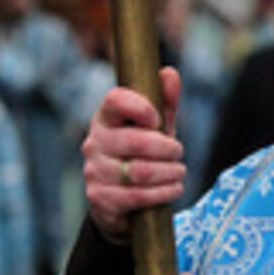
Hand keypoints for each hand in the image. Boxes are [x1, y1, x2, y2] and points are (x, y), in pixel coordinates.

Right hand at [82, 66, 184, 238]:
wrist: (123, 201)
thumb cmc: (142, 155)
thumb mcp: (157, 128)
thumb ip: (165, 101)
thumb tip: (169, 73)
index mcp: (106, 118)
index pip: (114, 100)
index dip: (140, 107)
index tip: (157, 119)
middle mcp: (94, 143)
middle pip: (136, 140)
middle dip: (167, 148)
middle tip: (179, 152)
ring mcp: (94, 171)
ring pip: (140, 171)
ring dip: (170, 172)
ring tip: (179, 172)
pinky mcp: (100, 198)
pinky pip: (137, 196)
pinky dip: (163, 193)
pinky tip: (174, 189)